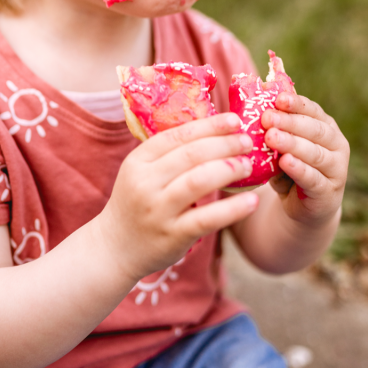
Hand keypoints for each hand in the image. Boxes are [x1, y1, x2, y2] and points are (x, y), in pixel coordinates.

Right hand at [98, 114, 258, 281]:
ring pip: (199, 181)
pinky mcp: (173, 236)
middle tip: (247, 141)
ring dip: (229, 169)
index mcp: (138, 161)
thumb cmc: (137, 203)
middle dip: (224, 144)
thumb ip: (168, 154)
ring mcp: (158, 210)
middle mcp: (145, 183)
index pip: (177, 135)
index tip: (234, 120)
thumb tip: (213, 130)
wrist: (115, 247)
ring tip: (248, 165)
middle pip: (191, 154)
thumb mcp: (141, 172)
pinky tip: (252, 201)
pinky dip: (232, 209)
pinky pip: (207, 218)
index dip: (209, 126)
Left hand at [261, 93, 348, 227]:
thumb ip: (274, 130)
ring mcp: (336, 169)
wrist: (302, 207)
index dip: (296, 104)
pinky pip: (313, 178)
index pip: (313, 110)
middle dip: (290, 122)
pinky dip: (299, 169)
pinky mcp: (328, 192)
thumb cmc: (289, 169)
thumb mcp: (282, 147)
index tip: (278, 98)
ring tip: (271, 137)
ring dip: (292, 144)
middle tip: (267, 118)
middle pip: (314, 130)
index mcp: (326, 127)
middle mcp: (336, 145)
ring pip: (314, 153)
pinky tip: (285, 162)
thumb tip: (249, 109)